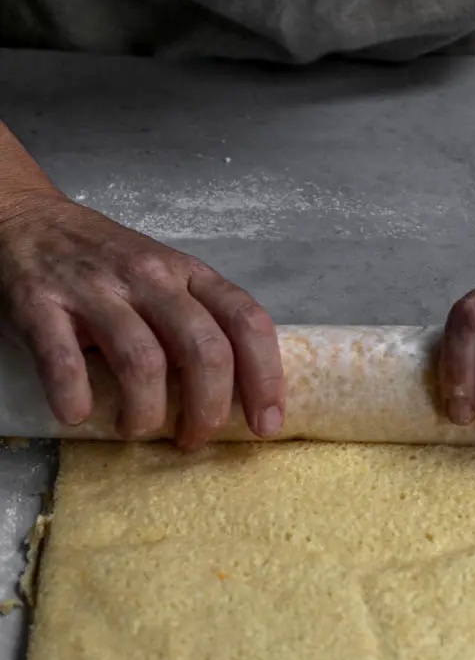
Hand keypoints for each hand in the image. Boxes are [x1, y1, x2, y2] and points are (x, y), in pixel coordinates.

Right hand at [0, 192, 283, 448]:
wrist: (23, 220)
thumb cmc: (104, 264)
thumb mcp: (164, 279)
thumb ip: (198, 322)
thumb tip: (238, 396)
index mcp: (188, 274)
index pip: (247, 322)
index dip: (265, 379)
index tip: (265, 424)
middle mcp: (149, 276)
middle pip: (204, 350)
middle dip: (208, 410)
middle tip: (193, 440)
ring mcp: (94, 288)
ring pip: (142, 362)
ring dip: (145, 414)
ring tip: (135, 429)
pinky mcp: (40, 304)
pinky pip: (64, 362)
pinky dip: (75, 399)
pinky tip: (77, 414)